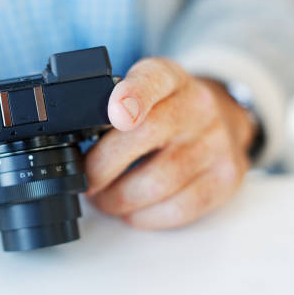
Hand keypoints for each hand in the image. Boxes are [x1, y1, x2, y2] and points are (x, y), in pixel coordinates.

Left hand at [86, 58, 255, 228]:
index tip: (115, 113)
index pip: (153, 79)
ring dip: (120, 199)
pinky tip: (133, 211)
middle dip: (104, 166)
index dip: (134, 95)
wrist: (221, 120)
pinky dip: (146, 216)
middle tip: (87, 181)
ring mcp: (215, 143)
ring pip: (159, 180)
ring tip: (104, 200)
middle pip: (148, 134)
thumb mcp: (141, 91)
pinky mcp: (226, 178)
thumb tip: (68, 142)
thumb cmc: (165, 110)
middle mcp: (197, 106)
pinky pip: (180, 207)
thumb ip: (108, 106)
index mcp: (169, 78)